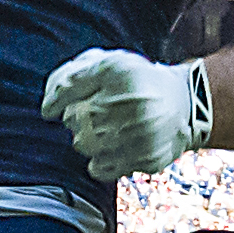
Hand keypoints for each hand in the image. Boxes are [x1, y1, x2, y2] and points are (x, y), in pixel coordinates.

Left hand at [41, 49, 211, 181]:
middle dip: (75, 118)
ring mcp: (141, 135)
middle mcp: (131, 104)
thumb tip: (48, 109)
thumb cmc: (136, 82)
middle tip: (95, 113)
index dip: (55, 101)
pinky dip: (99, 159)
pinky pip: (99, 168)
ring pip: (82, 146)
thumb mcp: (109, 64)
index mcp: (119, 73)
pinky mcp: (146, 160)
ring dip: (86, 139)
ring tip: (106, 128)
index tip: (52, 109)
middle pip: (72, 120)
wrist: (184, 103)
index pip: (66, 91)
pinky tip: (114, 146)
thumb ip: (74, 77)